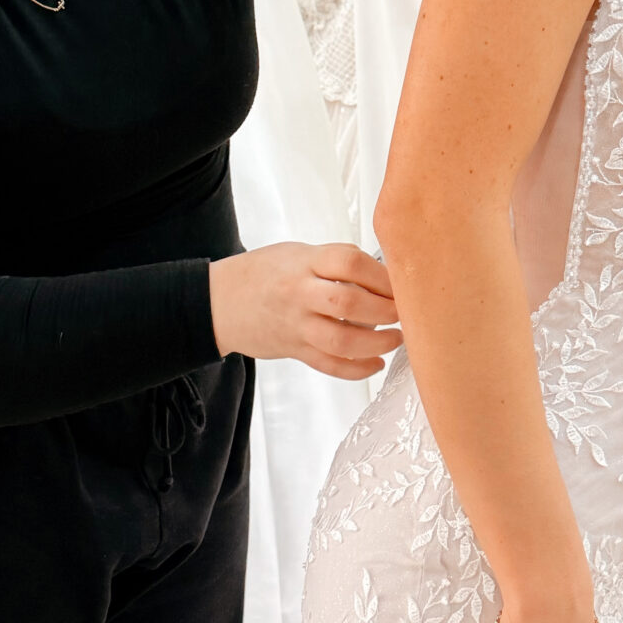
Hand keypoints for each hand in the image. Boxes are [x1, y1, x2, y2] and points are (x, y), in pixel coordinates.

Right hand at [208, 241, 402, 380]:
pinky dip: (357, 369)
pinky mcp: (293, 349)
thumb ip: (335, 261)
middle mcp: (299, 293)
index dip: (381, 275)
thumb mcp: (297, 253)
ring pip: (341, 341)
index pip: (349, 262)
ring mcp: (296, 325)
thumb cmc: (265, 272)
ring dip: (376, 343)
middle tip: (405, 313)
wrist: (218, 302)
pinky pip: (329, 365)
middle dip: (385, 310)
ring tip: (396, 339)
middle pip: (349, 303)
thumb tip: (383, 274)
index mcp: (304, 262)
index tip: (400, 283)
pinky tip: (376, 364)